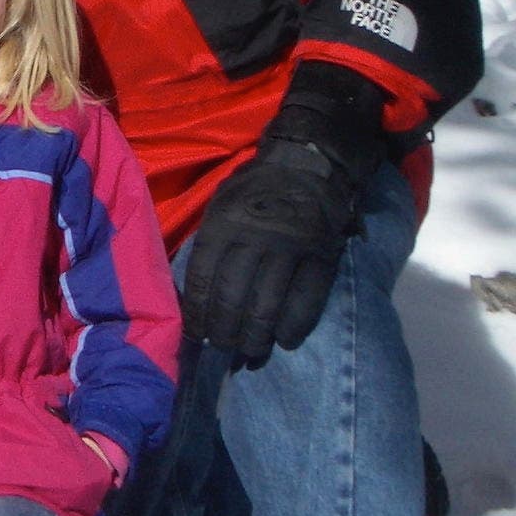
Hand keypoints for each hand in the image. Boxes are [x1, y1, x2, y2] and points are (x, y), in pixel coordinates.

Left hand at [181, 139, 360, 364]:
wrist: (308, 164)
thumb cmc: (253, 189)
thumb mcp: (219, 204)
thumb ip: (209, 243)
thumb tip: (193, 291)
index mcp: (223, 224)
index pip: (204, 278)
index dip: (198, 313)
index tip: (196, 335)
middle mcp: (255, 237)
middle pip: (233, 297)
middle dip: (224, 330)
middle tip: (222, 348)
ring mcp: (291, 248)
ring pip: (268, 304)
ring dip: (256, 336)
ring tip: (249, 352)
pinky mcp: (322, 256)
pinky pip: (307, 299)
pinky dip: (295, 325)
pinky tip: (284, 340)